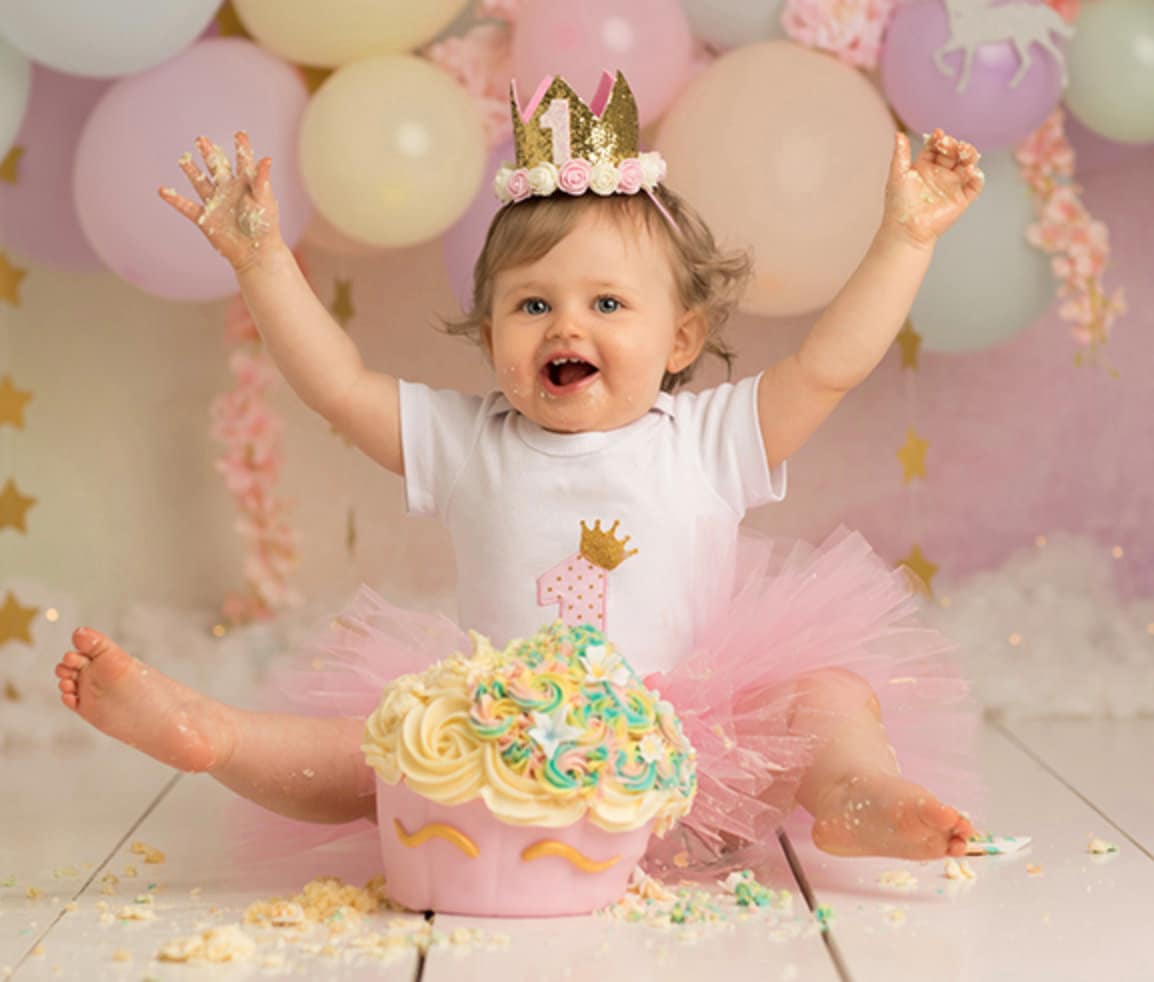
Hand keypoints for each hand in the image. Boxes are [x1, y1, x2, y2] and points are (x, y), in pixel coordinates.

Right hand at [158, 131, 282, 271]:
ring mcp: (215, 203)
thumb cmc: (266, 227)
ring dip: (191, 171)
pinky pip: (186, 206)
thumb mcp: (265, 200)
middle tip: (201, 139)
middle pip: (216, 167)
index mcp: (246, 184)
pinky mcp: (205, 218)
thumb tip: (267, 158)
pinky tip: (162, 190)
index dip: (242, 148)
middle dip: (209, 153)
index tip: (240, 134)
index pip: (243, 162)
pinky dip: (174, 199)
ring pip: (200, 183)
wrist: (257, 254)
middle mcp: (228, 190)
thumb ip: (262, 179)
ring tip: (183, 159)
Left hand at [883, 129, 983, 248]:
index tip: (938, 135)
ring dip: (969, 155)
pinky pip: (975, 185)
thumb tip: (899, 133)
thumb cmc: (899, 204)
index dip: (939, 139)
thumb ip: (900, 154)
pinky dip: (977, 177)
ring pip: (967, 164)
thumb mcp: (898, 175)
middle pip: (953, 153)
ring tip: (965, 152)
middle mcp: (940, 174)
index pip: (936, 147)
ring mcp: (952, 185)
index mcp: (925, 167)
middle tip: (949, 144)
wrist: (906, 229)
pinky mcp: (962, 199)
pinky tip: (972, 171)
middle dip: (954, 145)